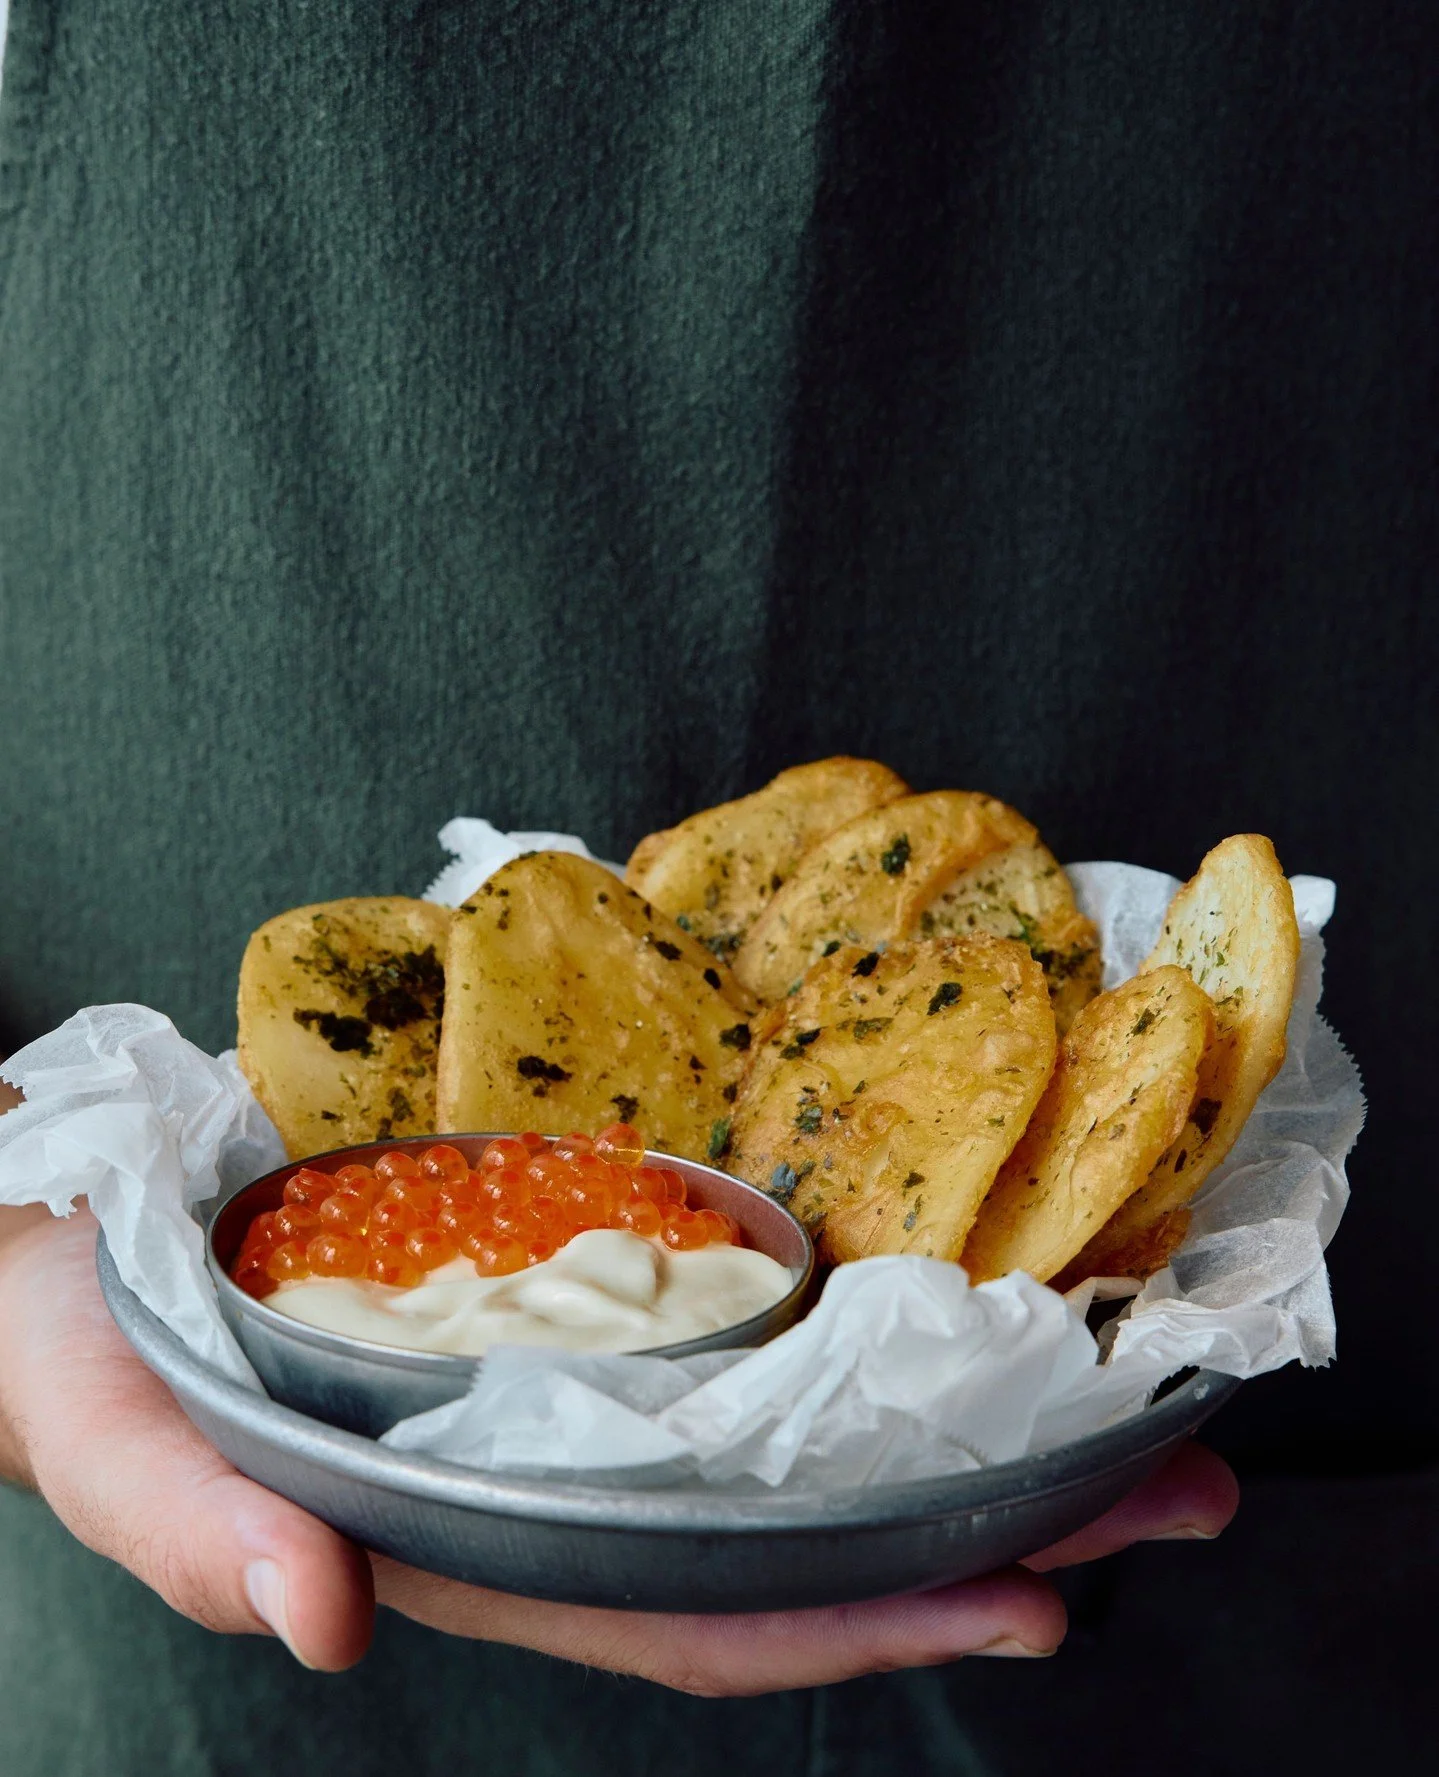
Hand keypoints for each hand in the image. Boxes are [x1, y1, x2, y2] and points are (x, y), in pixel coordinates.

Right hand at [0, 1208, 1235, 1691]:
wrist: (63, 1220)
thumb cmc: (76, 1319)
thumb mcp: (106, 1419)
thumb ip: (192, 1524)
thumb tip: (323, 1622)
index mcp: (466, 1534)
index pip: (689, 1613)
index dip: (860, 1621)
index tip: (1034, 1596)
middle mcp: (547, 1474)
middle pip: (791, 1539)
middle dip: (981, 1529)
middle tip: (1170, 1486)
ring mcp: (568, 1382)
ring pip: (787, 1439)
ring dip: (952, 1429)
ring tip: (1117, 1402)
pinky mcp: (565, 1285)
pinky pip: (732, 1332)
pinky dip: (846, 1338)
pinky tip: (939, 1312)